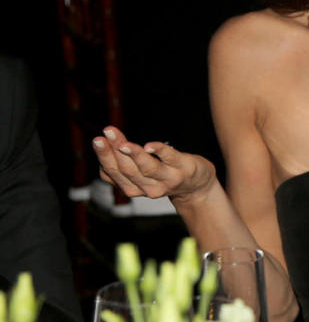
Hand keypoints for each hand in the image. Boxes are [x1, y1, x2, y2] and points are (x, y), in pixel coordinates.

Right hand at [93, 126, 216, 204]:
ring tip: (122, 142)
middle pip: (127, 169)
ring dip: (133, 153)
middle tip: (105, 133)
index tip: (97, 139)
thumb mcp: (142, 178)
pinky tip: (149, 145)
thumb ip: (123, 171)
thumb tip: (102, 162)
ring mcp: (168, 178)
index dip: (105, 156)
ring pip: (146, 167)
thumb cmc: (166, 175)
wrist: (198, 186)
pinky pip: (170, 158)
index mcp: (135, 188)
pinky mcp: (184, 167)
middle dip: (113, 151)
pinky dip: (159, 151)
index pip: (115, 172)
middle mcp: (150, 187)